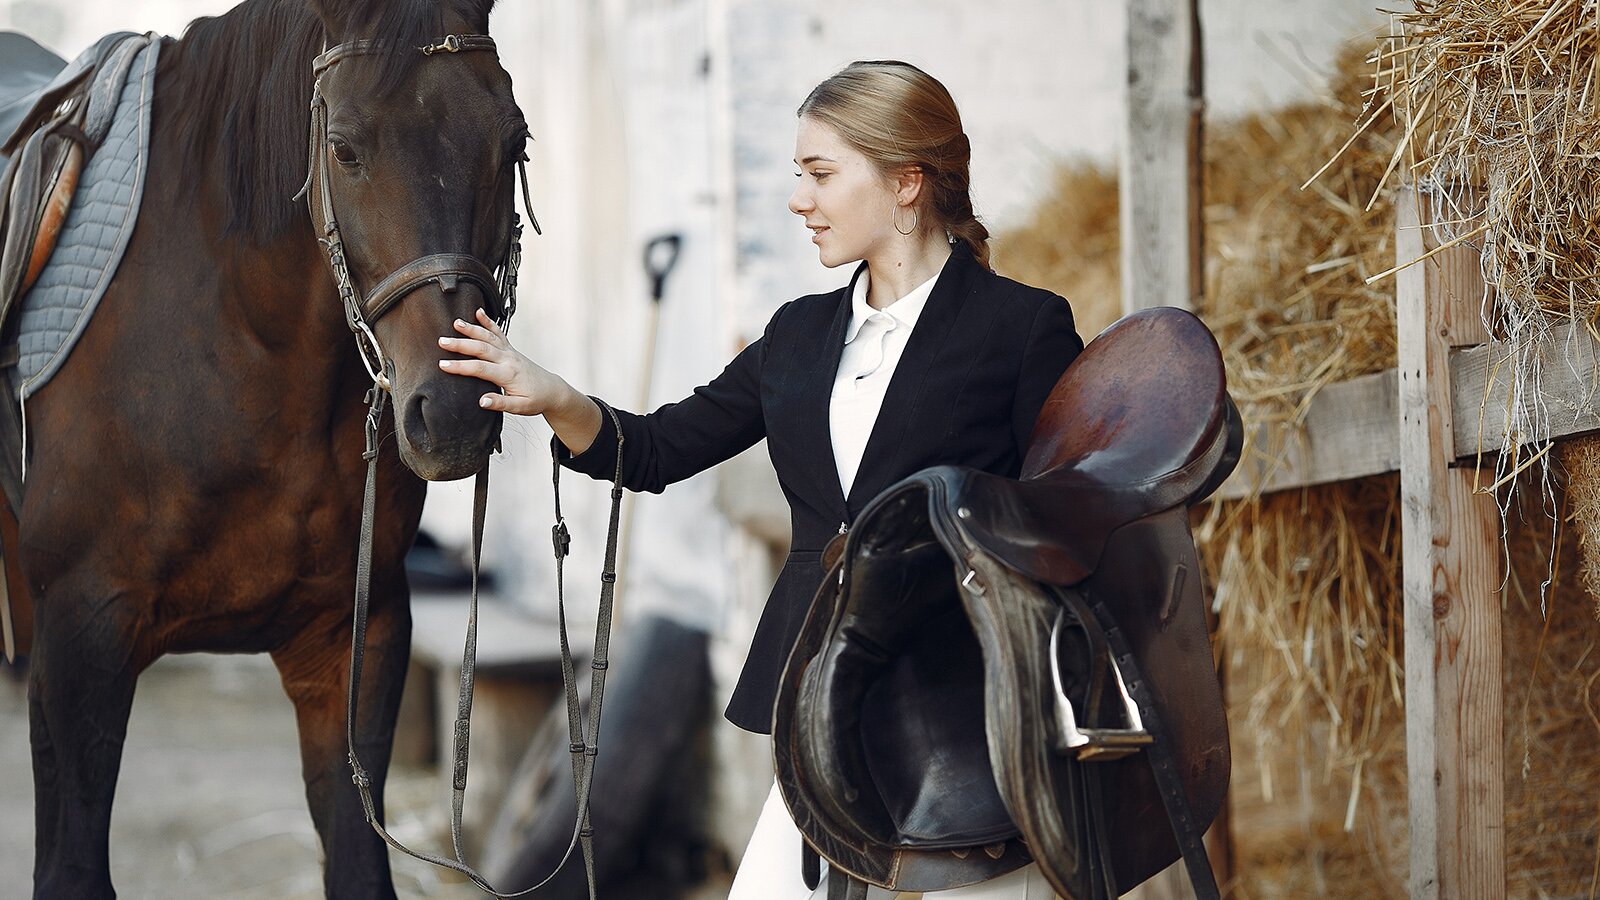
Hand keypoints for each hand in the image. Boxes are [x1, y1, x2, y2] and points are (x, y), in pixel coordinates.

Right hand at [437, 309, 559, 415]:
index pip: (480, 369)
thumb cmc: (536, 399)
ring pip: (489, 337)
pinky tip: (479, 313)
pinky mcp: (510, 349)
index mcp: (508, 375)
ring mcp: (510, 352)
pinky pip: (499, 333)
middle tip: (442, 341)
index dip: (461, 366)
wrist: (552, 390)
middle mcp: (508, 359)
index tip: (443, 365)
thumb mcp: (520, 408)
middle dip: (461, 344)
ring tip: (456, 322)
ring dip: (472, 329)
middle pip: (482, 348)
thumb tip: (482, 401)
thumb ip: (501, 404)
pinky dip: (488, 322)